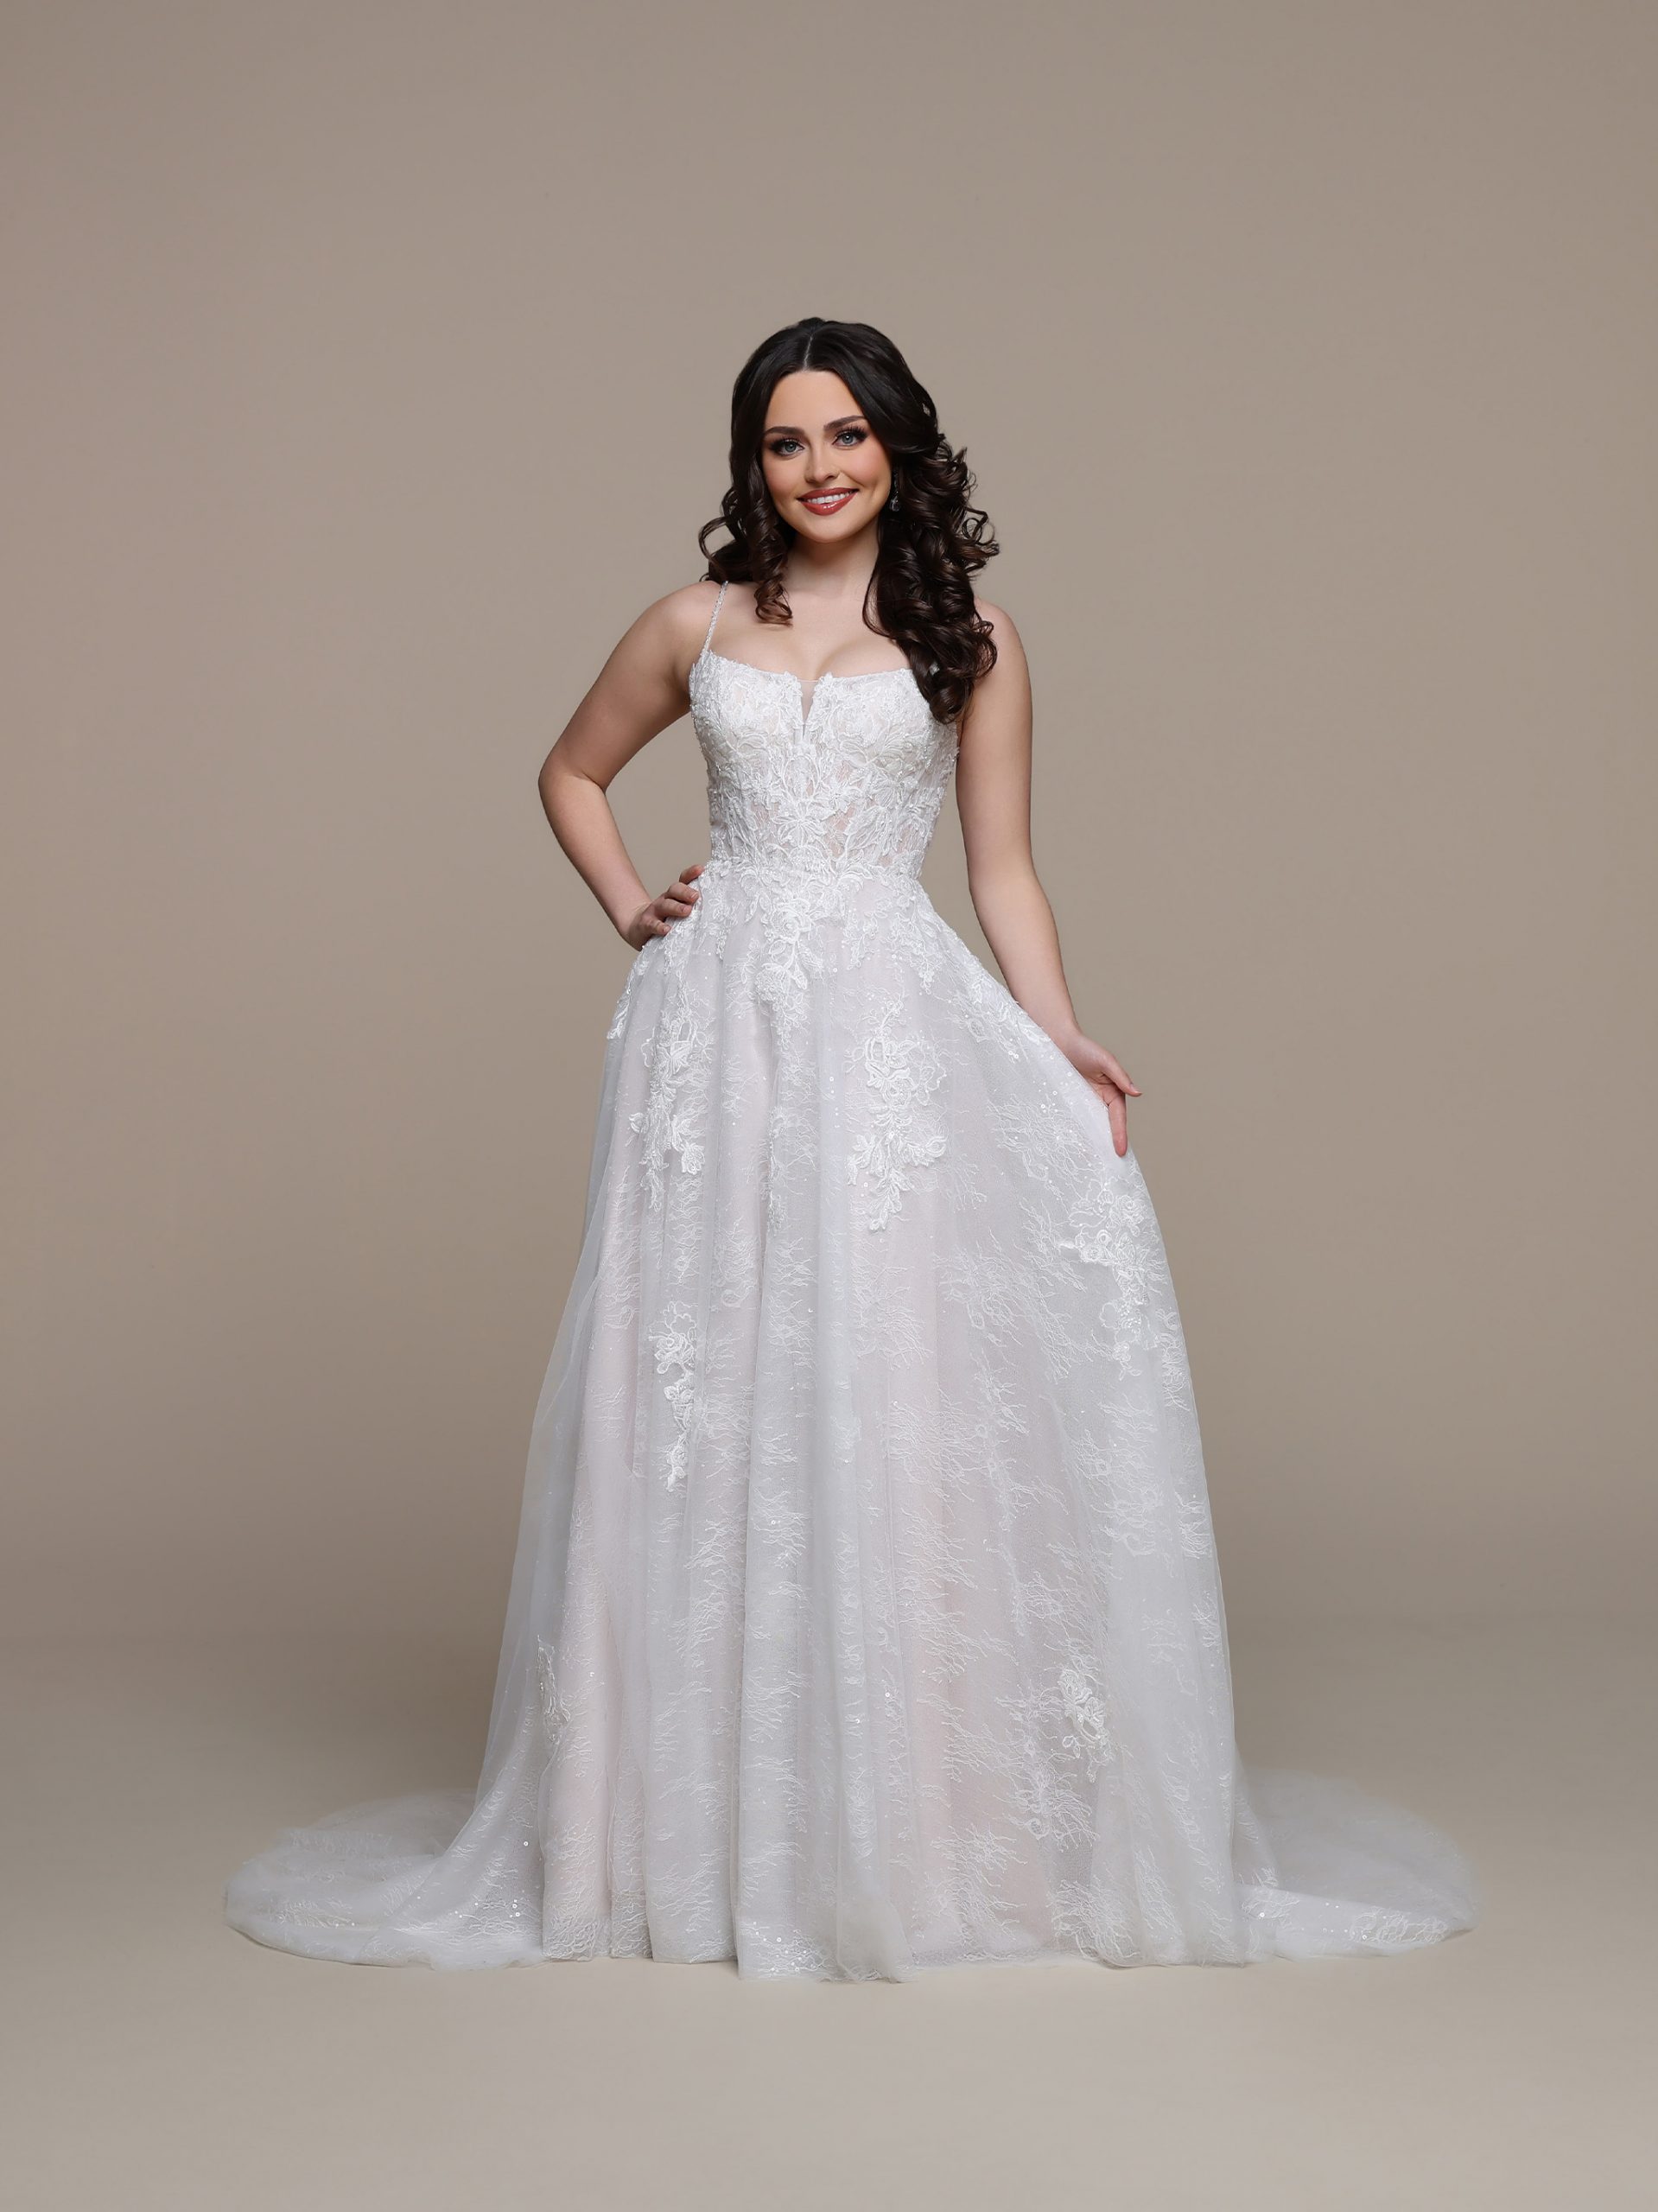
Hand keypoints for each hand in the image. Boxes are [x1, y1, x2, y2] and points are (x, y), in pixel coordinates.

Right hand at [622, 861, 705, 948]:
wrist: (638, 928)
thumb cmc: (664, 920)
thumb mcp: (678, 912)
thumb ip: (692, 907)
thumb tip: (718, 907)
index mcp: (675, 896)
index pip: (683, 881)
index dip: (691, 873)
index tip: (701, 869)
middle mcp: (665, 900)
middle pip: (674, 890)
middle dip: (685, 892)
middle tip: (696, 896)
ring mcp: (654, 911)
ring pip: (665, 905)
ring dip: (676, 907)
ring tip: (687, 911)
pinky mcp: (646, 924)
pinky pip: (652, 924)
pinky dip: (659, 927)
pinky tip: (667, 930)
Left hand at [1054, 1029, 1140, 1157]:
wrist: (1056, 1039)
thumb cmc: (1083, 1047)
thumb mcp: (1105, 1060)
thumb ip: (1121, 1077)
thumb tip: (1137, 1093)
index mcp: (1111, 1091)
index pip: (1117, 1117)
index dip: (1119, 1134)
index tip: (1120, 1151)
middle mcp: (1099, 1099)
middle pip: (1105, 1125)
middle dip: (1109, 1144)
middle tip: (1110, 1165)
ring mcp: (1083, 1101)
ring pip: (1090, 1125)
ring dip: (1092, 1142)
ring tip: (1093, 1163)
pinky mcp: (1068, 1102)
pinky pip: (1073, 1120)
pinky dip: (1075, 1133)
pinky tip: (1072, 1147)